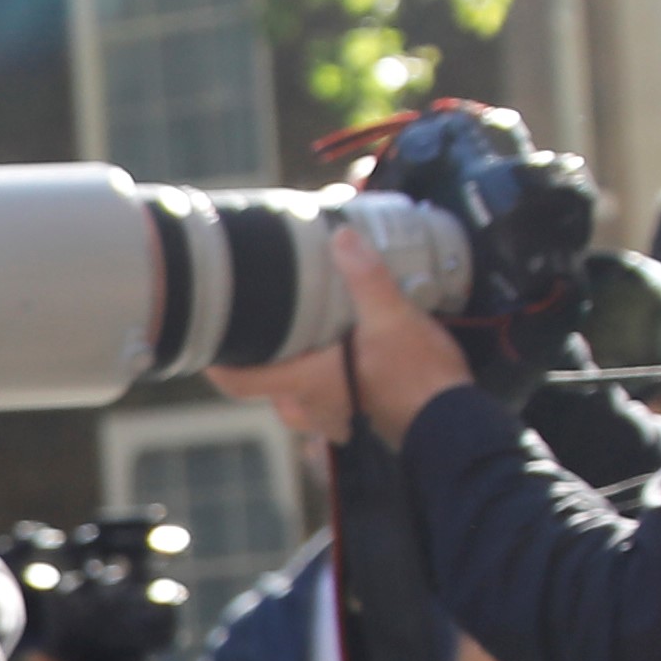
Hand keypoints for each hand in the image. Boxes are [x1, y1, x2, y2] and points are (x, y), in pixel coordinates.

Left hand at [214, 229, 476, 449]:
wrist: (455, 422)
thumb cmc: (421, 379)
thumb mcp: (394, 317)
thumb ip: (366, 277)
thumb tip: (343, 238)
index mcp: (306, 383)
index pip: (241, 382)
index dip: (217, 364)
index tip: (205, 346)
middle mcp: (311, 408)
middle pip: (269, 386)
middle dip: (266, 359)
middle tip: (266, 326)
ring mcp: (333, 420)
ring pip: (296, 397)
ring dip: (297, 371)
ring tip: (308, 337)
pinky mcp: (358, 422)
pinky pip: (325, 405)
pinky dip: (325, 383)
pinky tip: (342, 359)